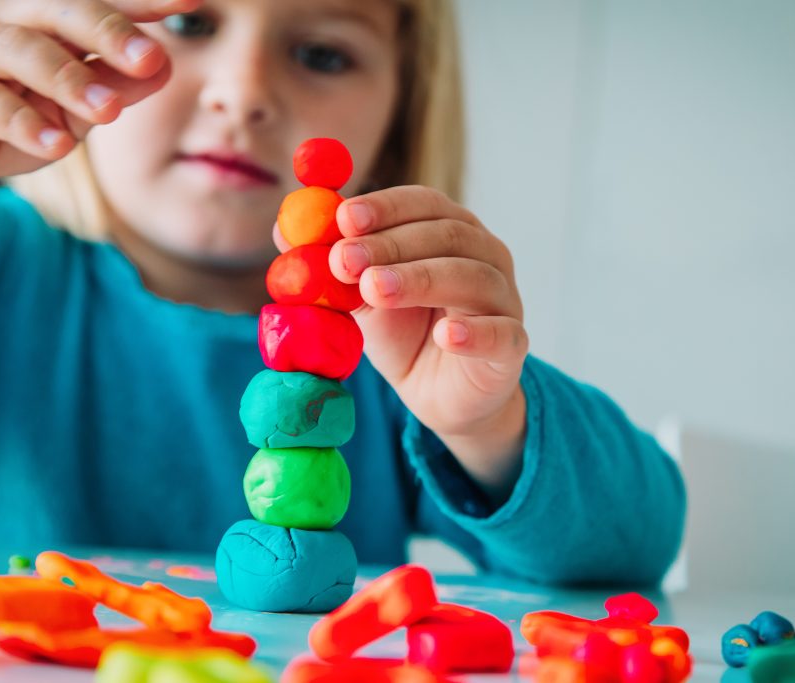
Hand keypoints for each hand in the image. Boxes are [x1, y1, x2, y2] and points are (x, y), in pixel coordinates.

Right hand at [0, 0, 199, 190]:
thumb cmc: (22, 114)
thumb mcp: (79, 109)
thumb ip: (117, 87)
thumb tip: (165, 66)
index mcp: (48, 19)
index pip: (101, 2)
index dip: (144, 1)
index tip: (190, 2)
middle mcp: (10, 23)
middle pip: (58, 10)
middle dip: (108, 30)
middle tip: (151, 57)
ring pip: (20, 50)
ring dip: (69, 80)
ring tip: (110, 112)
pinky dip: (23, 124)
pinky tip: (57, 145)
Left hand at [328, 186, 529, 497]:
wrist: (438, 395)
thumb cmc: (405, 334)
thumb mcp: (360, 296)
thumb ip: (331, 263)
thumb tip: (283, 229)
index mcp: (450, 232)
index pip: (424, 203)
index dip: (385, 207)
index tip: (343, 218)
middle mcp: (486, 256)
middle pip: (447, 236)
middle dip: (391, 244)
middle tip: (345, 260)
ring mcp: (504, 300)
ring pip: (472, 278)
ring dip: (420, 279)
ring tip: (374, 290)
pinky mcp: (512, 347)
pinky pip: (502, 334)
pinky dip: (476, 332)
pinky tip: (447, 334)